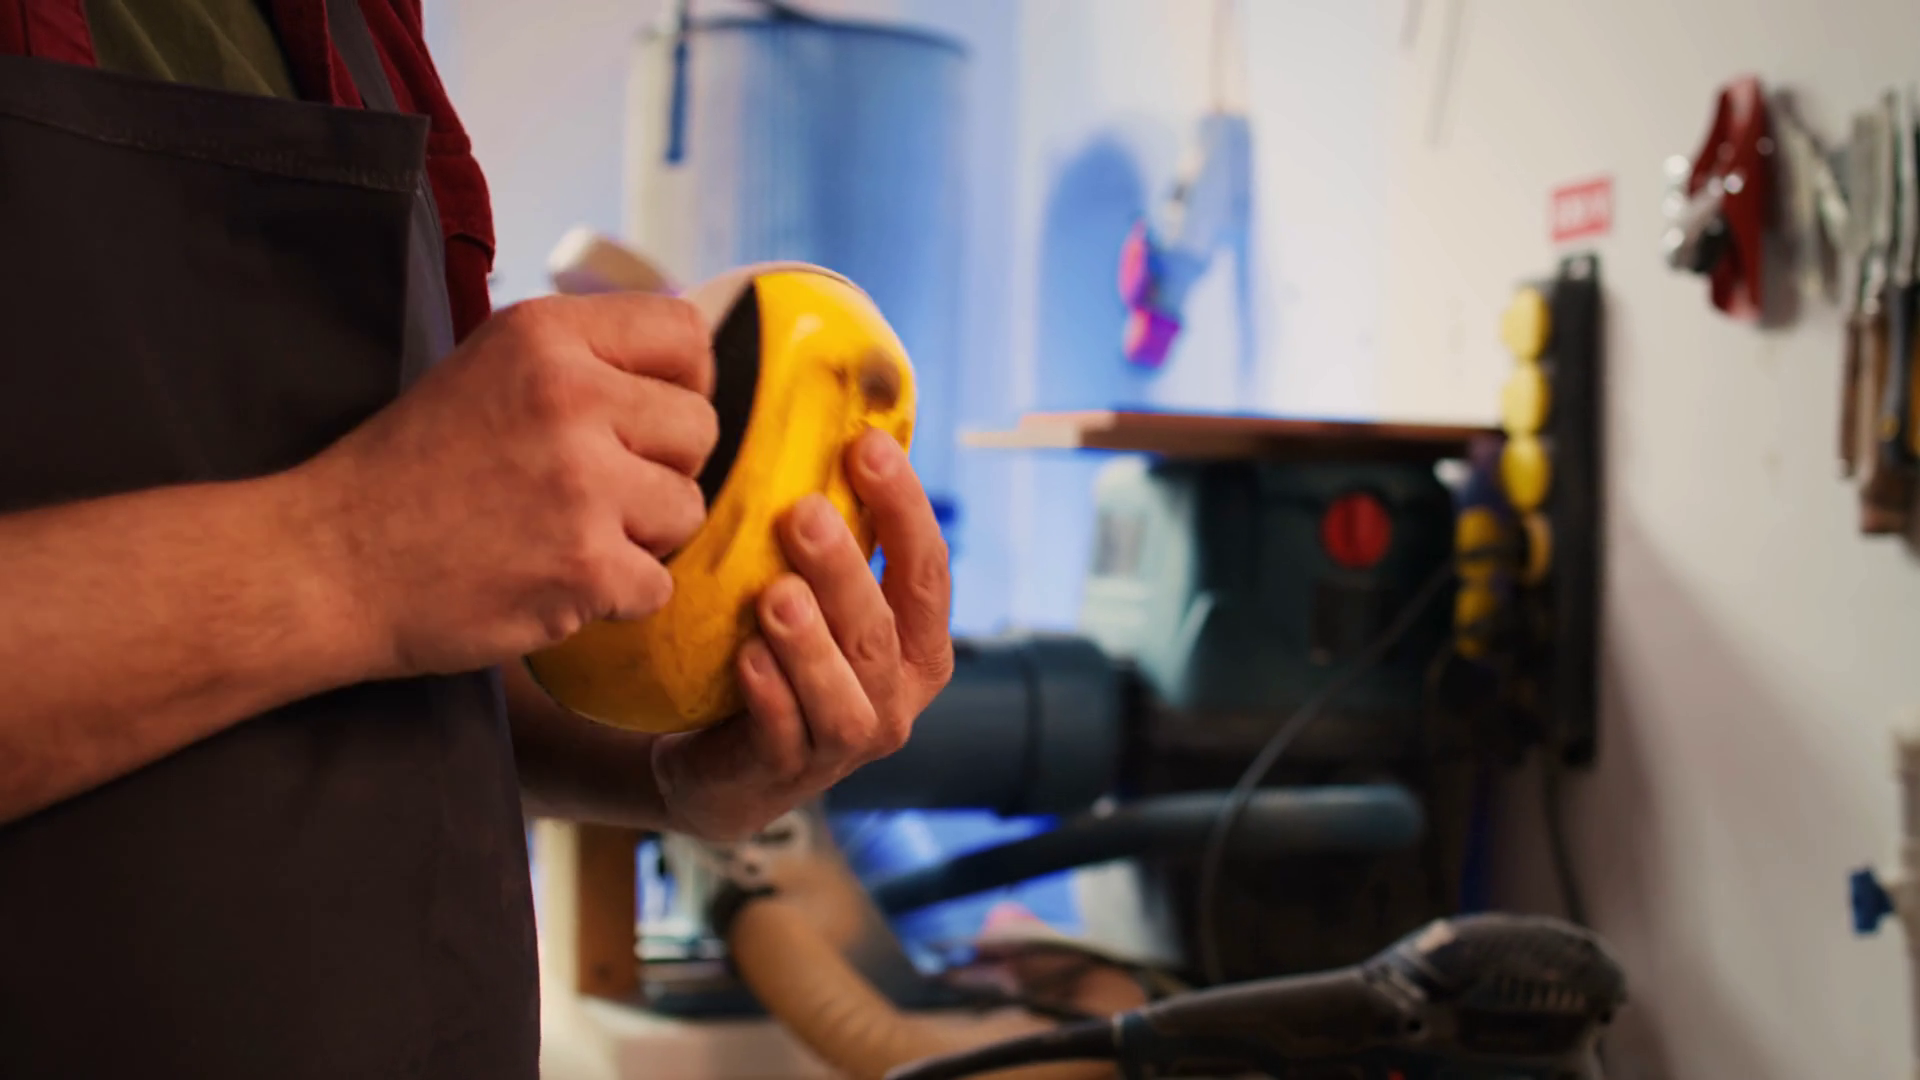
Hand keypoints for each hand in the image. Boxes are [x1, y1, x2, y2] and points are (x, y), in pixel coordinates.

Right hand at [297, 293, 717, 676]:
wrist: (329, 562)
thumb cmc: (411, 470)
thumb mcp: (489, 369)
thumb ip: (582, 362)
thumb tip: (688, 370)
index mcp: (546, 334)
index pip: (684, 334)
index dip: (682, 383)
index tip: (647, 418)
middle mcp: (570, 396)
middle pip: (699, 427)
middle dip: (662, 466)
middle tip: (595, 490)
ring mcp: (582, 483)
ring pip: (688, 507)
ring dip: (643, 535)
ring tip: (568, 534)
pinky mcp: (586, 565)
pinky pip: (659, 583)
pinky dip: (616, 596)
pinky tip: (555, 580)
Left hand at [648, 429, 954, 840]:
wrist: (721, 761)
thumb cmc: (782, 654)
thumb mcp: (822, 598)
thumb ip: (840, 534)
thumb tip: (840, 413)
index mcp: (920, 644)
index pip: (927, 570)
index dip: (904, 508)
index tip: (865, 445)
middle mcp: (897, 696)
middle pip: (882, 629)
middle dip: (847, 570)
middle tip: (803, 513)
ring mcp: (843, 742)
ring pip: (844, 691)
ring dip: (811, 641)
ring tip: (775, 594)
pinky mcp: (784, 773)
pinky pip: (784, 734)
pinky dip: (770, 696)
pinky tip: (744, 657)